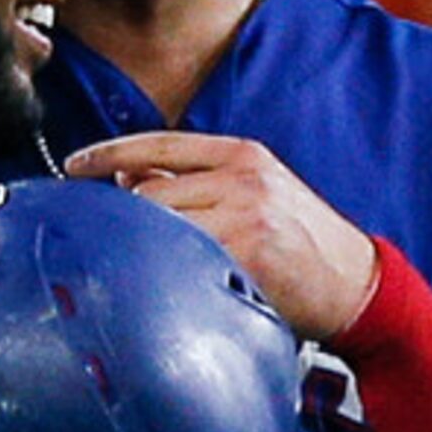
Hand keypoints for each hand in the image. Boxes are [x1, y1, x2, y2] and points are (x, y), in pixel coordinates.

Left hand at [65, 131, 378, 340]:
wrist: (357, 285)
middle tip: (107, 242)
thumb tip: (127, 179)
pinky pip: (181, 263)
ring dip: (141, 250)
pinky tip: (164, 287)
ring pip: (158, 228)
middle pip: (146, 193)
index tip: (74, 169)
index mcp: (242, 155)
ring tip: (138, 269)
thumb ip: (199, 183)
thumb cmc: (303, 245)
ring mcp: (244, 216)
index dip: (107, 154)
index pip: (157, 144)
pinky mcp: (246, 255)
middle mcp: (241, 178)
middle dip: (123, 219)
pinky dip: (164, 274)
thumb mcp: (258, 194)